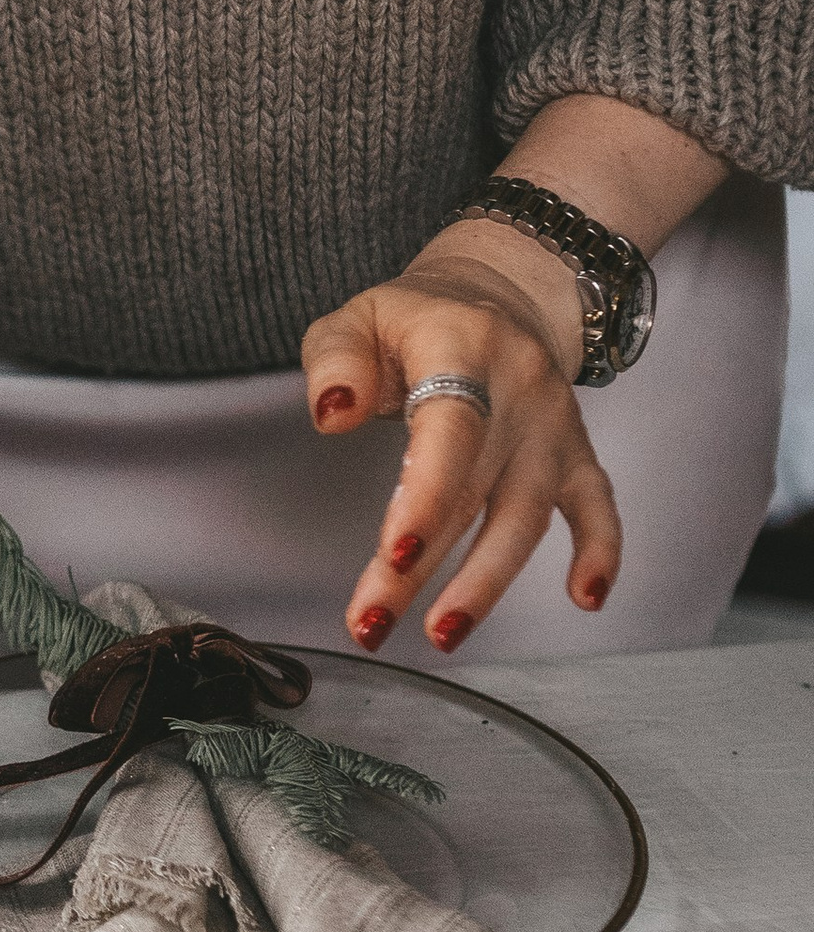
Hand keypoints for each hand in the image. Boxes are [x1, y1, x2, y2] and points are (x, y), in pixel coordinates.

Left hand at [302, 234, 619, 652]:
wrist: (500, 298)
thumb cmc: (417, 319)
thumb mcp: (358, 318)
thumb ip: (335, 360)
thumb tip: (332, 412)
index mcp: (462, 345)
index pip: (451, 426)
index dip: (426, 493)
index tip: (396, 552)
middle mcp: (518, 388)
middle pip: (474, 489)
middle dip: (423, 566)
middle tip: (374, 621)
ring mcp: (552, 425)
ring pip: (525, 514)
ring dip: (486, 582)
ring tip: (443, 633)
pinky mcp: (575, 453)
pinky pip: (597, 505)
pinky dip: (600, 551)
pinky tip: (586, 597)